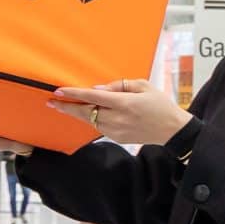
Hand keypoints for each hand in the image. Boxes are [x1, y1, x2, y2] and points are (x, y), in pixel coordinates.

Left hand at [49, 78, 190, 146]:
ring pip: (90, 121)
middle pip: (86, 112)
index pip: (93, 97)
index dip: (74, 94)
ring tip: (65, 108)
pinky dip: (93, 120)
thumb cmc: (160, 104)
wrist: (172, 129)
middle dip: (67, 107)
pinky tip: (89, 114)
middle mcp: (118, 118)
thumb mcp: (144, 85)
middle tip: (52, 102)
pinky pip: (100, 127)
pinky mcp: (118, 138)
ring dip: (78, 114)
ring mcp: (117, 131)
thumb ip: (119, 85)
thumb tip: (97, 89)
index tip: (58, 91)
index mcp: (124, 103)